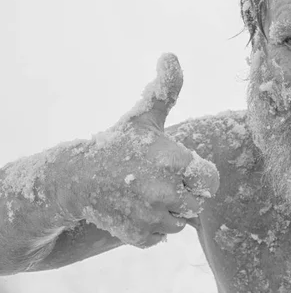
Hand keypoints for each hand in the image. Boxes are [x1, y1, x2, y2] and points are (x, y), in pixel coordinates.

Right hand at [59, 53, 218, 247]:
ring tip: (148, 193)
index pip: (211, 181)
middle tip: (162, 180)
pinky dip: (152, 226)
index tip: (183, 169)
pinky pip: (161, 236)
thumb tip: (170, 55)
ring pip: (180, 221)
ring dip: (170, 211)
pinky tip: (137, 208)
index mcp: (174, 161)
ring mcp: (151, 217)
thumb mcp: (144, 115)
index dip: (199, 176)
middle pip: (198, 203)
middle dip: (185, 193)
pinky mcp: (138, 236)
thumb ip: (165, 89)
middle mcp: (165, 192)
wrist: (76, 178)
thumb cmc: (118, 144)